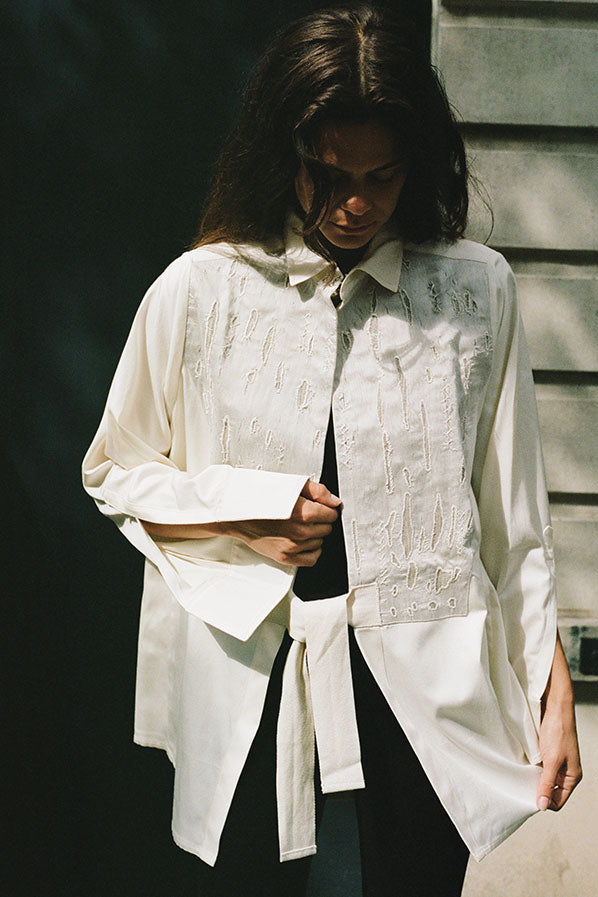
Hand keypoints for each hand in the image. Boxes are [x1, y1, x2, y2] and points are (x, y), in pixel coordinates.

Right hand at [228, 480, 340, 565]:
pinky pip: (311, 559)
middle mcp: (299, 531)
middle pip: (327, 529)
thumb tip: (335, 502)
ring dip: (314, 535)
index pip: (331, 514)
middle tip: (307, 515)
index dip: (327, 508)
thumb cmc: (261, 495)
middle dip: (321, 521)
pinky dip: (312, 550)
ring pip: (320, 543)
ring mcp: (291, 547)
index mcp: (303, 512)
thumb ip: (318, 492)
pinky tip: (304, 541)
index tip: (319, 506)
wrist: (236, 512)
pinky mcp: (284, 557)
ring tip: (300, 525)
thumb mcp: (291, 484)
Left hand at [536, 633, 581, 810]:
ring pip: (543, 779)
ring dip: (533, 779)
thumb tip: (542, 804)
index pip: (558, 801)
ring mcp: (556, 762)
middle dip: (538, 790)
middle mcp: (565, 772)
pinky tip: (523, 765)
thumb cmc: (559, 731)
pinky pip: (539, 767)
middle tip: (523, 787)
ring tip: (523, 775)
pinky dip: (531, 768)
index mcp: (572, 777)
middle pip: (550, 791)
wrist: (555, 707)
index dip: (545, 802)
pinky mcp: (547, 753)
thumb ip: (547, 783)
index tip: (529, 799)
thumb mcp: (552, 760)